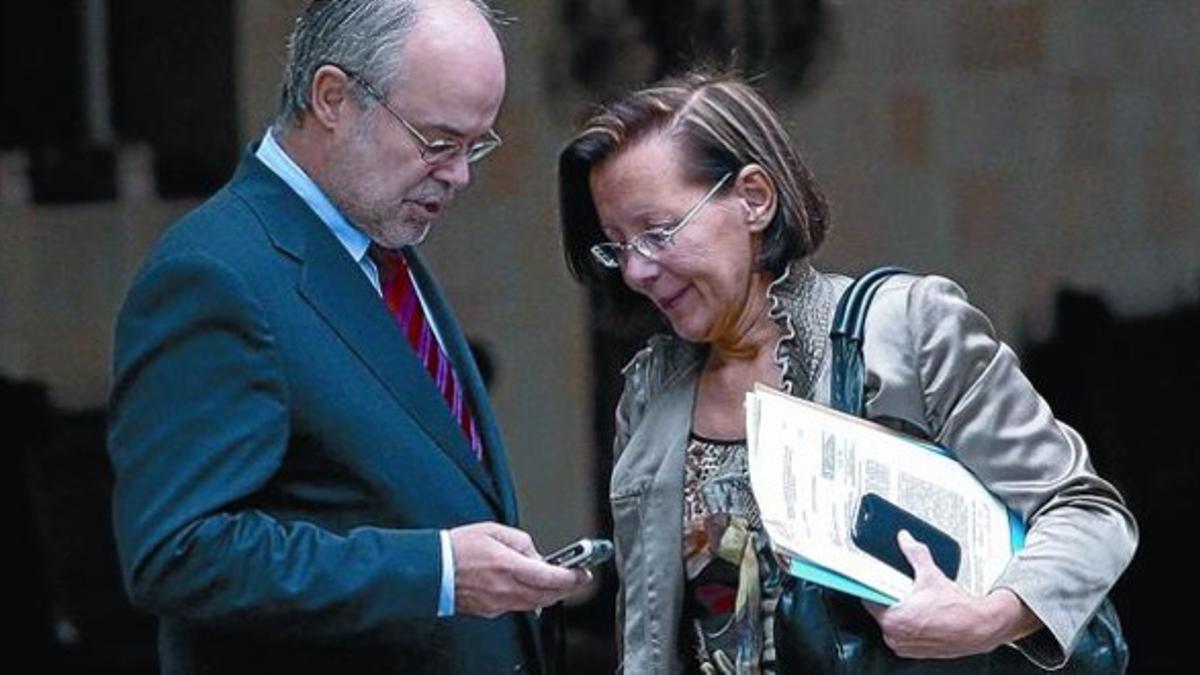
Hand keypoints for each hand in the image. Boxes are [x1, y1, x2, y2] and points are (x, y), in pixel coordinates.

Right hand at [448, 522, 591, 617]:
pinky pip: (517, 607)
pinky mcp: (489, 611)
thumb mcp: (494, 531)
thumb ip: (522, 542)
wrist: (432, 569)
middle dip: (566, 588)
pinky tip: (528, 588)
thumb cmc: (457, 548)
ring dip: (549, 594)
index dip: (573, 577)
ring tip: (554, 581)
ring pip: (535, 604)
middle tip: (576, 578)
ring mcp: (498, 603)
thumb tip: (536, 555)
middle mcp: (506, 589)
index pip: (552, 578)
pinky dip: (529, 598)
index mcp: (509, 566)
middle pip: (548, 596)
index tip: (583, 573)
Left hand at [863, 530, 1041, 658]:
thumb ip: (915, 553)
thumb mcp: (931, 575)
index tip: (879, 581)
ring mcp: (904, 646)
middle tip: (903, 590)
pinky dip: (909, 624)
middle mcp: (895, 636)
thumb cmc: (958, 609)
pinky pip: (903, 634)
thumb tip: (906, 540)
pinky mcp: (914, 652)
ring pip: (891, 623)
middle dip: (890, 598)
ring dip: (899, 612)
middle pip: (879, 611)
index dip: (874, 587)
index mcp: (893, 619)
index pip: (868, 599)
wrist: (980, 628)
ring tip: (916, 602)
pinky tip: (922, 615)